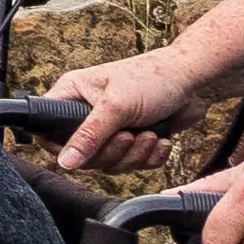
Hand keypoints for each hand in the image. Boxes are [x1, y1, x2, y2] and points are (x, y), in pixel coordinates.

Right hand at [49, 33, 223, 179]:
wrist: (195, 82)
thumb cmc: (153, 78)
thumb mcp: (116, 106)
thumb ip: (88, 136)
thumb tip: (65, 162)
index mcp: (73, 94)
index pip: (48, 130)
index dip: (62, 147)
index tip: (83, 152)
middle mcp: (88, 113)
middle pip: (83, 156)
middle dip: (112, 152)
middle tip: (129, 135)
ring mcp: (111, 128)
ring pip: (109, 163)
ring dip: (135, 154)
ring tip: (149, 134)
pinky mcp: (133, 140)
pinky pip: (132, 165)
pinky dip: (150, 157)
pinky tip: (160, 139)